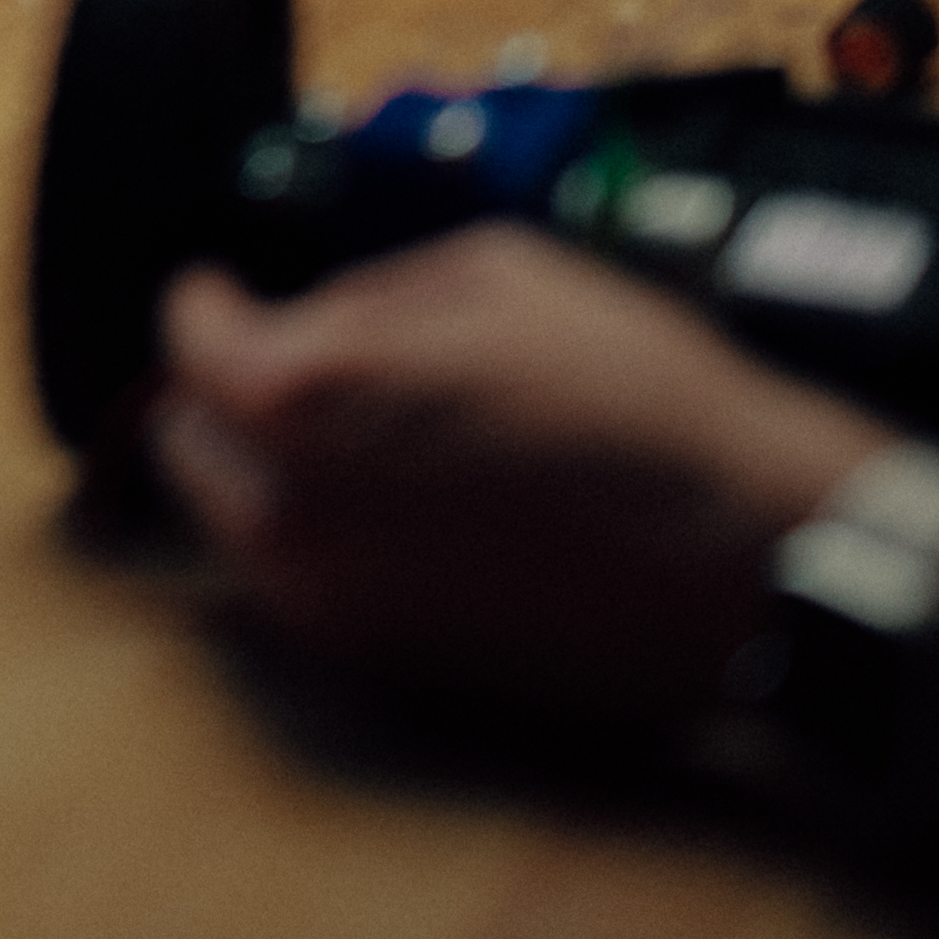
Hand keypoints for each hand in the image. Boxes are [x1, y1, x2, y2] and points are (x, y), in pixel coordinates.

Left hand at [151, 228, 888, 719]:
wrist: (750, 551)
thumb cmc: (643, 403)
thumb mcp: (497, 273)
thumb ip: (372, 293)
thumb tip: (315, 314)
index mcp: (306, 397)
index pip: (189, 342)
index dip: (210, 302)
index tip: (224, 293)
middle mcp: (295, 514)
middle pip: (188, 443)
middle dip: (223, 394)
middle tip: (275, 361)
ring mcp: (336, 605)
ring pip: (237, 526)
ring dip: (264, 473)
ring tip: (339, 433)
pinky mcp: (390, 665)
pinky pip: (307, 588)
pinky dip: (320, 540)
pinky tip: (389, 504)